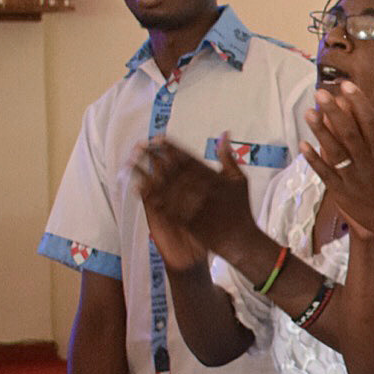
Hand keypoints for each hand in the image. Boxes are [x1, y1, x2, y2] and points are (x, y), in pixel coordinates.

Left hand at [132, 136, 256, 267]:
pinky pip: (163, 204)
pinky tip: (138, 187)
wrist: (239, 239)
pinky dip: (150, 195)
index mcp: (213, 177)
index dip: (171, 147)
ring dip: (146, 173)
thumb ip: (228, 156)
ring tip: (132, 162)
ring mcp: (192, 205)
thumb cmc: (240, 208)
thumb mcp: (239, 179)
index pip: (187, 157)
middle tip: (139, 146)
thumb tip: (224, 133)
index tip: (157, 138)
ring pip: (164, 185)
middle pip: (172, 168)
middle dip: (154, 156)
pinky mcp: (184, 219)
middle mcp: (201, 189)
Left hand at [301, 84, 373, 245]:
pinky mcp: (344, 195)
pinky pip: (326, 175)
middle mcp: (369, 166)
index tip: (347, 86)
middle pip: (349, 134)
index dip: (358, 103)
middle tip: (320, 93)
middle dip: (334, 112)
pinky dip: (315, 160)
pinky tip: (303, 145)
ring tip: (309, 112)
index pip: (370, 123)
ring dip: (320, 132)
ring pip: (335, 152)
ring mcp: (355, 181)